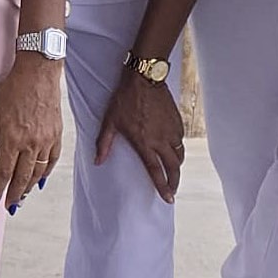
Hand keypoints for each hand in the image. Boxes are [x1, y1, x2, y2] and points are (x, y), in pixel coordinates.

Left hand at [0, 56, 62, 212]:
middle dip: (13, 195)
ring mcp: (47, 140)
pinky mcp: (57, 135)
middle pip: (22, 177)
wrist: (38, 73)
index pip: (3, 173)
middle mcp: (31, 143)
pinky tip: (38, 181)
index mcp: (13, 138)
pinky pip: (52, 161)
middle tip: (8, 208)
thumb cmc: (11, 91)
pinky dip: (45, 173)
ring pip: (38, 172)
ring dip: (28, 188)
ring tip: (20, 199)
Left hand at [96, 71, 184, 202]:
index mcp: (144, 143)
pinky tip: (173, 150)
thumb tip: (97, 162)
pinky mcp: (178, 122)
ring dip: (177, 166)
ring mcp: (171, 131)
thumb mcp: (110, 122)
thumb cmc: (124, 100)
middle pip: (173, 168)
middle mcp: (161, 140)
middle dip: (174, 182)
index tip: (168, 199)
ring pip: (179, 155)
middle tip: (173, 190)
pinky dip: (178, 149)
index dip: (162, 187)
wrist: (144, 79)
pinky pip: (180, 141)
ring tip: (173, 171)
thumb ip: (104, 143)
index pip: (156, 171)